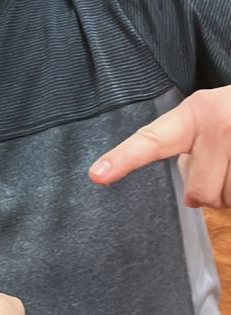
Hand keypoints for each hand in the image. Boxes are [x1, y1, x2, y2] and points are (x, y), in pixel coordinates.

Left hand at [89, 85, 230, 208]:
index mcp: (196, 112)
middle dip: (212, 190)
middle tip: (225, 162)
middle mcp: (219, 123)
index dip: (123, 159)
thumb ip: (190, 148)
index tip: (96, 175)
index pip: (152, 140)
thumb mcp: (209, 119)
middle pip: (200, 194)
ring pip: (228, 201)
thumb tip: (195, 198)